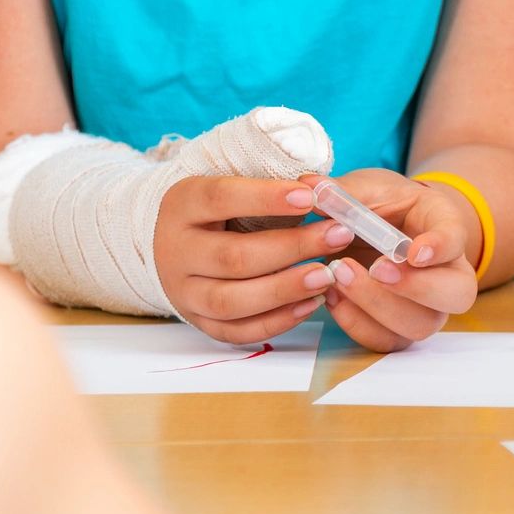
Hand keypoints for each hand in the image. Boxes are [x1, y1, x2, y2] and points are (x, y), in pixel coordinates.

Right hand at [153, 176, 350, 343]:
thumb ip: (278, 186)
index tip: (310, 197)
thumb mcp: (236, 182)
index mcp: (183, 203)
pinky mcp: (198, 321)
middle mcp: (175, 250)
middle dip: (292, 248)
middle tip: (338, 236)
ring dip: (285, 290)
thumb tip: (323, 190)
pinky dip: (276, 321)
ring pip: (231, 301)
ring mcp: (183, 291)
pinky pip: (236, 331)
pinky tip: (311, 303)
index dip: (266, 198)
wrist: (175, 242)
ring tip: (326, 276)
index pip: (221, 198)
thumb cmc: (222, 207)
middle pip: (233, 257)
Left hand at [284, 170, 477, 351]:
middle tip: (377, 269)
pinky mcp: (398, 328)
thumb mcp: (366, 189)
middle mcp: (447, 273)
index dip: (440, 248)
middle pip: (455, 295)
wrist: (379, 230)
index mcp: (445, 227)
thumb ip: (344, 192)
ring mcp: (427, 307)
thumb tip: (309, 187)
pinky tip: (332, 297)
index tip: (414, 252)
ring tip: (340, 276)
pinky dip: (357, 323)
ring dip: (377, 306)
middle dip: (416, 288)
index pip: (457, 239)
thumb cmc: (380, 206)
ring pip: (420, 324)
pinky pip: (386, 340)